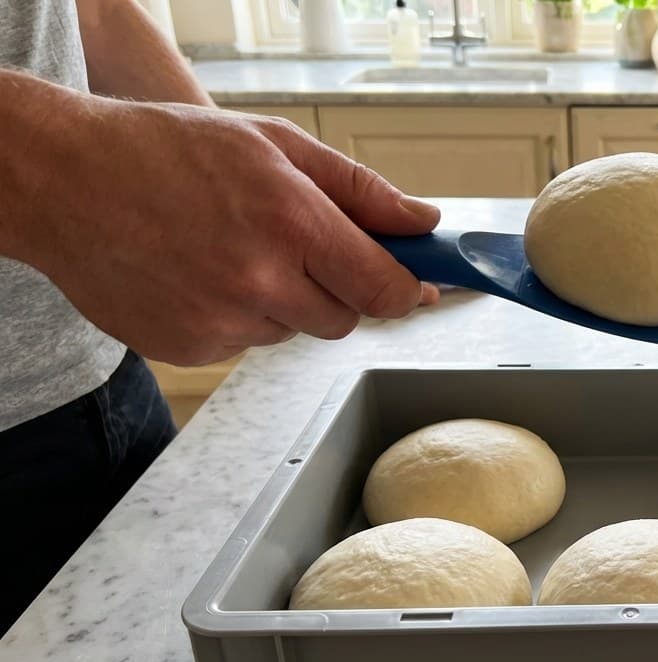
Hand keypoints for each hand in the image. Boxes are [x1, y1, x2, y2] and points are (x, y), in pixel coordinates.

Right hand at [17, 94, 440, 365]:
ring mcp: (221, 322)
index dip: (407, 290)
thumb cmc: (167, 150)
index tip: (414, 284)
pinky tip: (200, 273)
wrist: (63, 181)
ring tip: (230, 249)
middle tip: (298, 246)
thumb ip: (360, 190)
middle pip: (345, 318)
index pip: (385, 289)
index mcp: (291, 224)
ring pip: (292, 330)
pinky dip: (236, 316)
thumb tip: (423, 223)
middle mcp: (259, 282)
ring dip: (281, 300)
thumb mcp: (275, 146)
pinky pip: (244, 342)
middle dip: (337, 288)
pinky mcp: (189, 349)